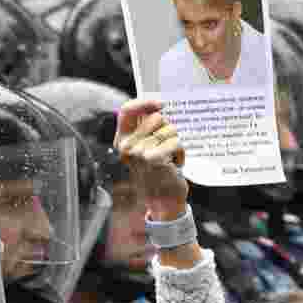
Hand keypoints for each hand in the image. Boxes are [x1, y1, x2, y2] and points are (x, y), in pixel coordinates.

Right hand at [114, 99, 187, 220]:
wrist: (162, 200)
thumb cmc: (157, 171)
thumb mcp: (145, 147)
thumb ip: (145, 127)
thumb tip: (157, 106)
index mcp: (121, 139)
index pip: (127, 110)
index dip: (144, 102)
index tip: (160, 104)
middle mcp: (126, 145)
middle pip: (156, 118)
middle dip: (168, 128)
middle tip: (166, 146)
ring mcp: (138, 152)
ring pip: (169, 129)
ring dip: (175, 142)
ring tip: (170, 157)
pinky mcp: (153, 159)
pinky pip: (176, 142)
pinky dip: (181, 152)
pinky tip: (175, 163)